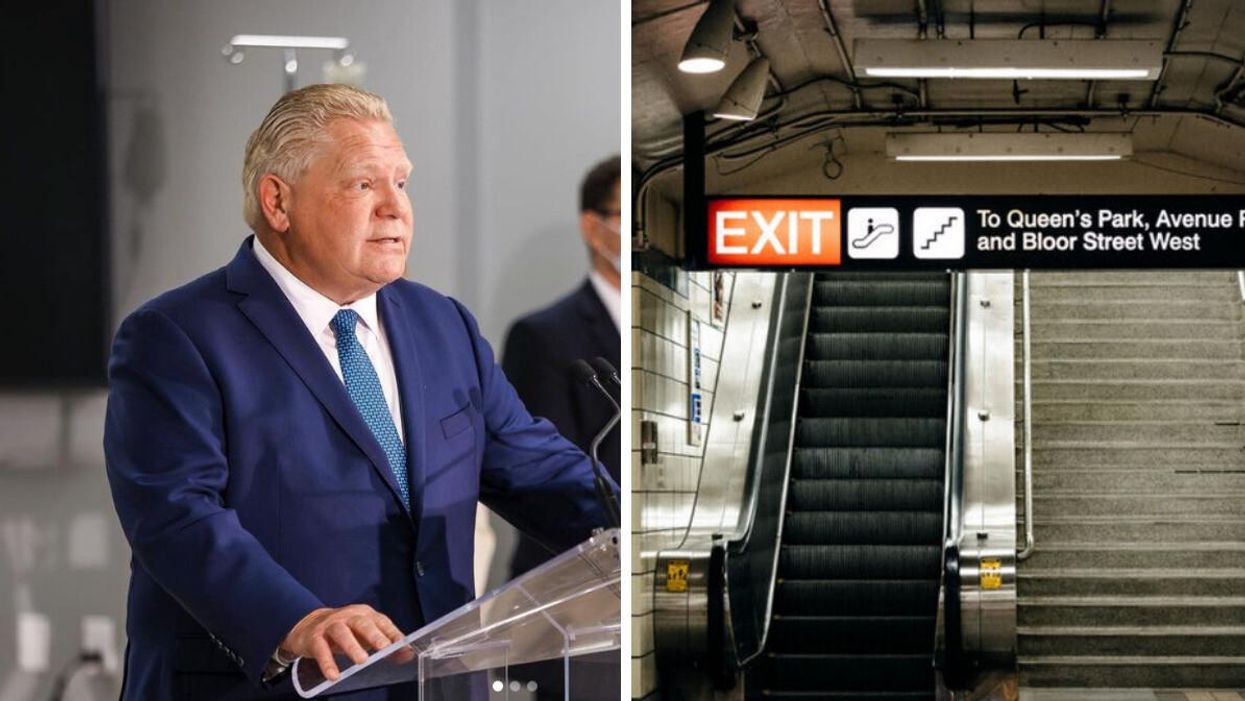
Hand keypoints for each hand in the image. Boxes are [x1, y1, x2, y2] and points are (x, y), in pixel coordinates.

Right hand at [280, 604, 405, 680]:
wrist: (309, 625)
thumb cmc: (346, 631)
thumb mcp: (365, 636)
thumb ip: (387, 645)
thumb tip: (408, 654)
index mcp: (365, 614)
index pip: (382, 622)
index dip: (393, 633)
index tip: (403, 645)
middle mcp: (349, 616)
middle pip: (363, 623)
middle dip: (374, 635)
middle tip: (384, 648)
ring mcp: (331, 625)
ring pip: (342, 633)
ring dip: (352, 646)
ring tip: (361, 661)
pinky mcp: (315, 637)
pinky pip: (321, 649)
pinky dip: (327, 663)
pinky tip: (333, 675)